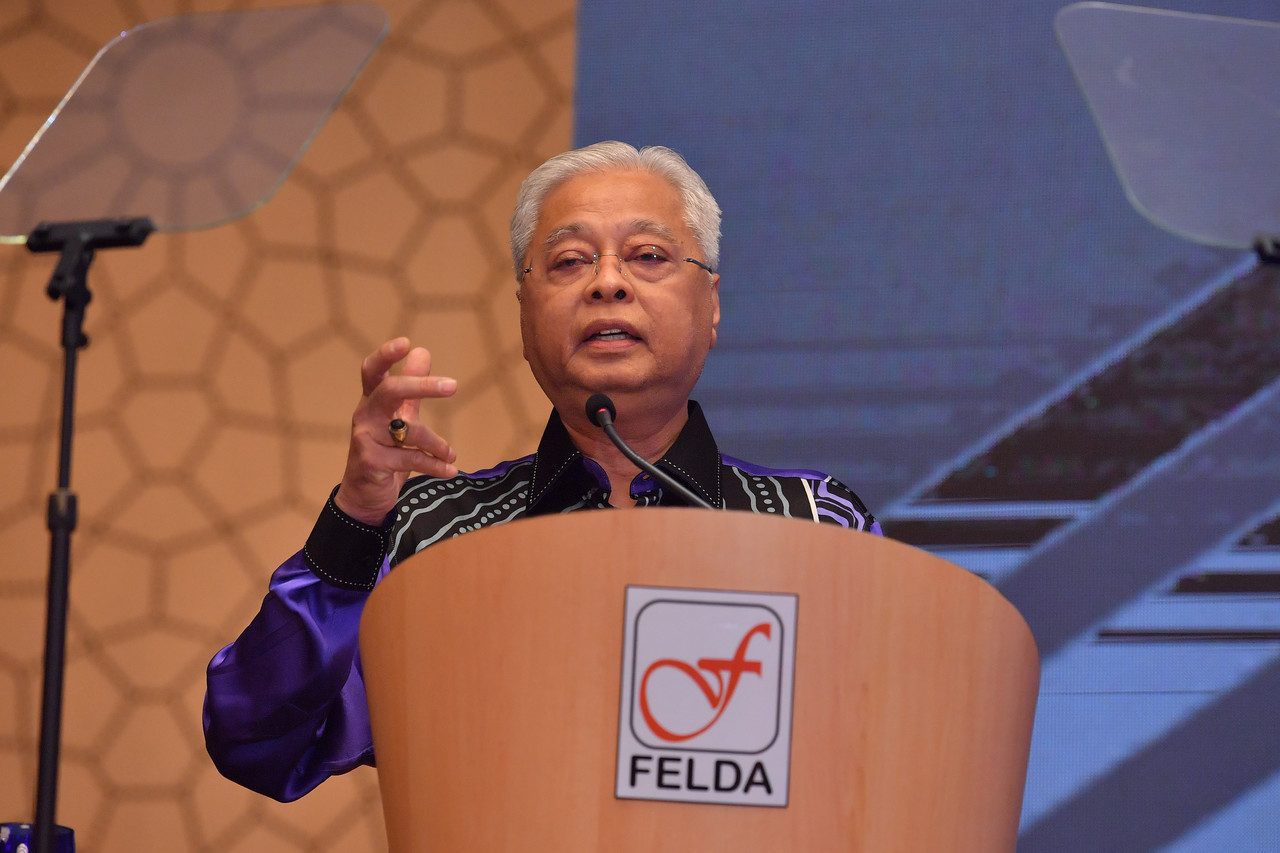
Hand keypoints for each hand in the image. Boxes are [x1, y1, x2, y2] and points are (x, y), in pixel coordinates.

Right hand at [334, 338, 457, 523]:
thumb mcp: (399, 417)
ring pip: (407, 431)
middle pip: (390, 391)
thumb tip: (422, 351)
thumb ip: (413, 389)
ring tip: (450, 454)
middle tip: (453, 386)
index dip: (386, 355)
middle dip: (421, 386)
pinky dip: (434, 464)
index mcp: (372, 400)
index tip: (406, 343)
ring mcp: (365, 439)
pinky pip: (411, 459)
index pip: (373, 371)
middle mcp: (366, 415)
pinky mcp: (372, 463)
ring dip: (436, 443)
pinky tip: (450, 469)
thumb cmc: (385, 450)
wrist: (365, 495)